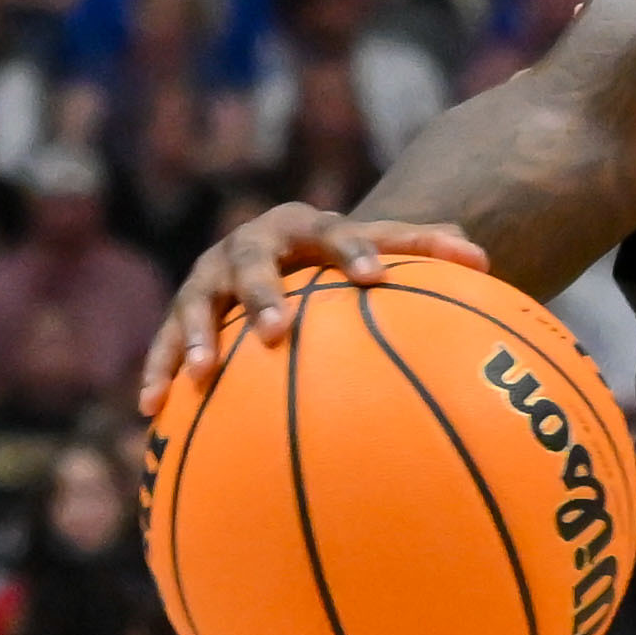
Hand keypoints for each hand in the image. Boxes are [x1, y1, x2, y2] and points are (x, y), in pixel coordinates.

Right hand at [143, 203, 490, 410]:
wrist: (283, 242)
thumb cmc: (345, 257)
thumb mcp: (380, 247)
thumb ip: (424, 249)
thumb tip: (485, 260)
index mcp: (306, 225)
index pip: (335, 233)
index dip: (354, 252)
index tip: (375, 279)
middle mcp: (252, 243)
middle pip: (252, 263)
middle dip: (261, 295)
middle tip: (277, 331)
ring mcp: (212, 274)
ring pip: (200, 301)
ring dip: (200, 335)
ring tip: (204, 373)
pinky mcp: (186, 308)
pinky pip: (167, 341)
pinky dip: (160, 369)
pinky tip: (150, 409)